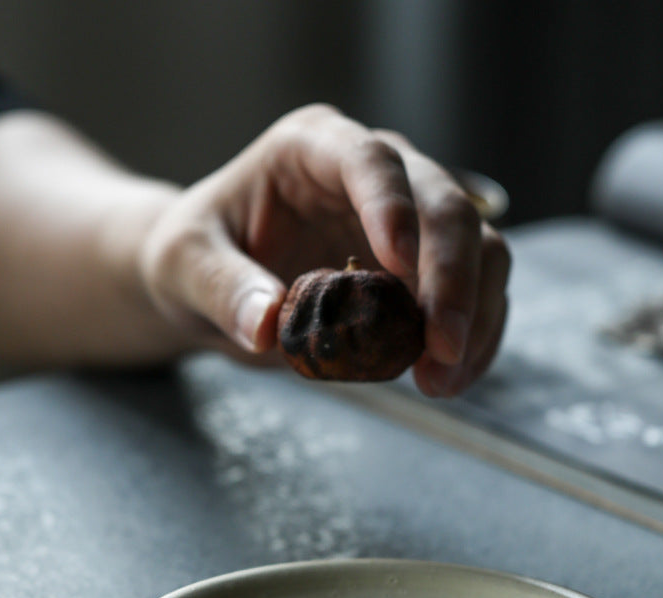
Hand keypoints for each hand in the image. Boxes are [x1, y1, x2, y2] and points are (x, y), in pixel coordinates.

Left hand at [139, 104, 509, 395]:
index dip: (393, 206)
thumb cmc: (193, 257)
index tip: (398, 264)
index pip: (370, 160)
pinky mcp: (426, 269)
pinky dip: (474, 338)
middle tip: (440, 349)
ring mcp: (410, 220)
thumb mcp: (183, 268)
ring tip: (440, 382)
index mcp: (312, 149)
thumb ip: (222, 289)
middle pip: (446, 205)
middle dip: (453, 279)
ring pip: (480, 248)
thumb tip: (266, 326)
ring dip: (473, 317)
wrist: (211, 283)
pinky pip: (476, 294)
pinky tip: (450, 380)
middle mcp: (374, 175)